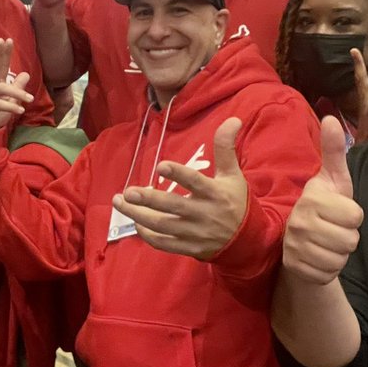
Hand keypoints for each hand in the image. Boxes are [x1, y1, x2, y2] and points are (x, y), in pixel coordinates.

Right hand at [0, 38, 33, 132]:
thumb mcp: (10, 102)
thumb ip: (16, 88)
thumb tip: (26, 73)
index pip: (0, 66)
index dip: (3, 54)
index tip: (8, 39)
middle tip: (4, 41)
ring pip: (1, 89)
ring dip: (17, 92)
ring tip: (29, 99)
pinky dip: (10, 106)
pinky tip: (20, 109)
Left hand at [114, 118, 247, 259]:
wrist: (247, 240)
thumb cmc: (236, 201)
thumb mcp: (233, 174)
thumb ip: (225, 148)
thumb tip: (232, 119)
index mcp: (214, 193)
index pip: (195, 182)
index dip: (178, 174)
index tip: (160, 166)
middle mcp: (203, 214)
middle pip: (172, 207)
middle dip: (148, 200)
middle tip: (127, 192)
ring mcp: (194, 233)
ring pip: (162, 226)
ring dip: (138, 215)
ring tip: (120, 202)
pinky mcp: (188, 247)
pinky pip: (164, 243)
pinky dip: (148, 235)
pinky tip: (135, 222)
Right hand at [281, 116, 364, 285]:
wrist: (297, 241)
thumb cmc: (322, 206)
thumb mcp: (332, 178)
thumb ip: (333, 150)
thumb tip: (330, 117)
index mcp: (311, 199)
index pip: (356, 216)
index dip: (353, 216)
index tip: (338, 211)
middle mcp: (300, 223)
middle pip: (351, 239)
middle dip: (347, 236)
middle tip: (333, 229)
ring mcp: (296, 247)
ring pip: (341, 258)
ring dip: (339, 253)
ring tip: (326, 243)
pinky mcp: (296, 268)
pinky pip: (329, 273)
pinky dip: (329, 269)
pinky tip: (319, 258)